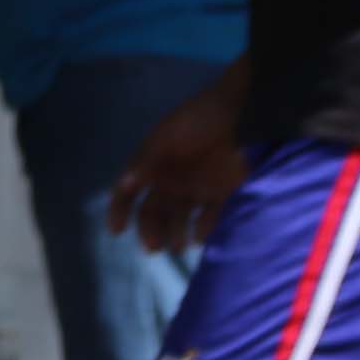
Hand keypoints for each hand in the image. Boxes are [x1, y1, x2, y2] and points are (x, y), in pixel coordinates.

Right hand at [109, 70, 251, 254]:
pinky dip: (205, 230)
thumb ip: (145, 160)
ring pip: (180, 219)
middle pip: (154, 212)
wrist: (243, 113)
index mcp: (153, 166)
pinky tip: (201, 236)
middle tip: (154, 247)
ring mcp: (197, 189)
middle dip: (151, 230)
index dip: (120, 210)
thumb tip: (125, 183)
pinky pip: (211, 218)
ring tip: (178, 245)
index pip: (128, 192)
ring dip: (175, 235)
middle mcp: (172, 181)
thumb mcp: (164, 136)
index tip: (117, 230)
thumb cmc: (198, 121)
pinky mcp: (223, 195)